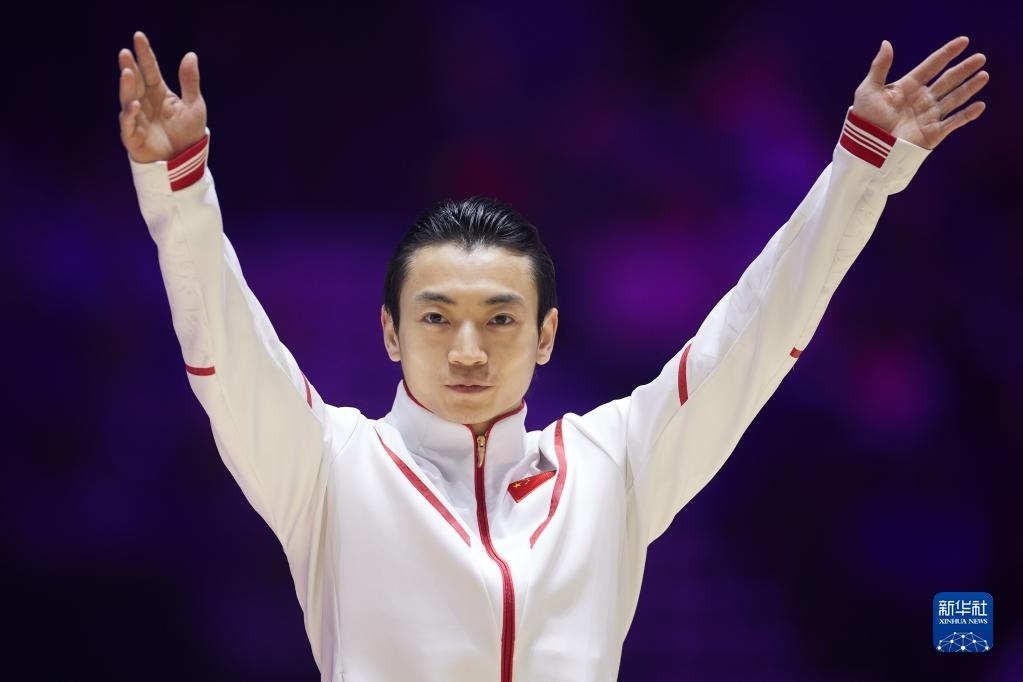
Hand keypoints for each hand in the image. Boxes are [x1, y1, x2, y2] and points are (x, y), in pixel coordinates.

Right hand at [118, 31, 206, 162]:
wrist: (186, 161)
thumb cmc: (189, 134)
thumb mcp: (194, 106)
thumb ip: (190, 82)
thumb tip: (190, 54)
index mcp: (159, 93)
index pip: (150, 70)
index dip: (144, 54)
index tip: (138, 36)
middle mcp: (145, 102)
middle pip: (136, 82)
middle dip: (130, 67)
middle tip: (126, 53)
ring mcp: (137, 118)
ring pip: (128, 99)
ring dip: (127, 86)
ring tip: (127, 72)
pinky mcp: (133, 136)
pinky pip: (128, 124)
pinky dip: (130, 115)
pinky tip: (134, 105)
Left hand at [852, 37, 987, 149]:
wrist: (866, 149)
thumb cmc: (864, 120)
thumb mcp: (868, 90)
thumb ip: (879, 67)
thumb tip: (886, 43)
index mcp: (908, 87)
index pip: (931, 66)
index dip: (947, 53)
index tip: (963, 41)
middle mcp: (921, 99)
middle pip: (947, 80)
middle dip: (964, 69)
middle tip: (980, 58)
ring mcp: (928, 116)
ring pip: (954, 98)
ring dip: (969, 88)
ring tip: (983, 76)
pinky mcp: (932, 134)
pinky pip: (953, 123)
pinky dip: (966, 115)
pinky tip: (979, 106)